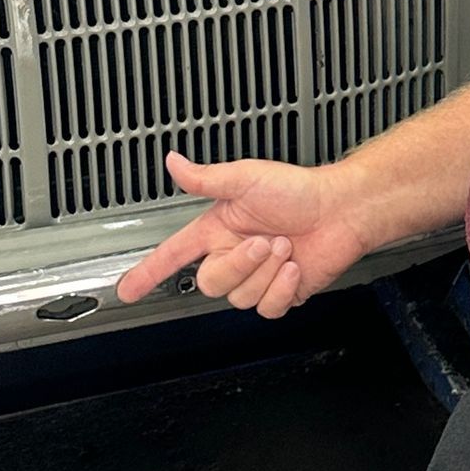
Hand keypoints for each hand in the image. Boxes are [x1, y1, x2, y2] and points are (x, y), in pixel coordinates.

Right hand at [115, 153, 371, 316]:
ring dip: (266, 271)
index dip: (149, 272)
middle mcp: (234, 255)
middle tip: (265, 241)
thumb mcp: (247, 178)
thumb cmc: (300, 189)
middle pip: (210, 282)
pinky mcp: (281, 293)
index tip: (127, 289)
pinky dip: (282, 288)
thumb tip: (174, 162)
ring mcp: (257, 276)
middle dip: (239, 263)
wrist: (342, 210)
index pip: (174, 255)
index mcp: (219, 230)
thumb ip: (206, 178)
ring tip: (285, 246)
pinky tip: (293, 267)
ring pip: (240, 297)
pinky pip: (267, 308)